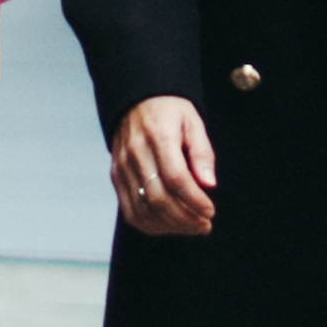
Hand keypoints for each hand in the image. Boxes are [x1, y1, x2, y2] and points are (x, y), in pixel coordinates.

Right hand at [112, 93, 219, 236]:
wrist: (136, 99)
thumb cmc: (169, 111)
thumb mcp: (193, 122)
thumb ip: (202, 153)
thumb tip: (209, 184)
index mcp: (158, 136)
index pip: (176, 178)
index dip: (195, 200)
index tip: (211, 211)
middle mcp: (136, 153)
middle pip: (159, 198)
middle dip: (185, 218)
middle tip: (205, 224)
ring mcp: (123, 166)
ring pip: (143, 209)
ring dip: (170, 225)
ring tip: (191, 227)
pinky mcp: (116, 176)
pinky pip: (129, 210)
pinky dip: (150, 225)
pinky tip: (169, 226)